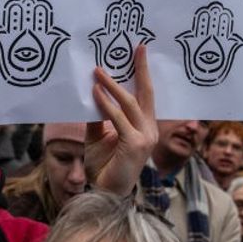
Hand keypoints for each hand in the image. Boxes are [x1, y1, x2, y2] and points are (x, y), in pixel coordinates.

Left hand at [84, 44, 156, 195]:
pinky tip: (95, 93)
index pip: (145, 95)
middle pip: (146, 93)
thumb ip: (99, 118)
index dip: (143, 74)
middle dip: (141, 69)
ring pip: (130, 103)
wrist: (105, 194)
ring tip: (98, 71)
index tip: (140, 52)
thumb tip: (92, 93)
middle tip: (137, 48)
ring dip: (113, 85)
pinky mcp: (135, 144)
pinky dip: (106, 104)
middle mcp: (150, 129)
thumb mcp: (99, 137)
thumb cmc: (104, 166)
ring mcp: (145, 137)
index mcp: (146, 126)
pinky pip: (118, 118)